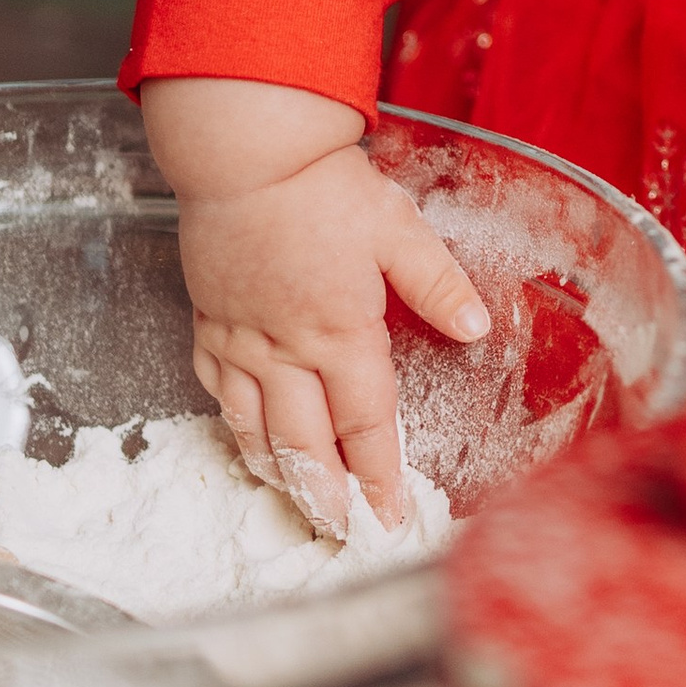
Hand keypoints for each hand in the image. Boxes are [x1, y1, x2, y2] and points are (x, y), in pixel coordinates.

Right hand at [142, 79, 492, 536]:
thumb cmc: (322, 187)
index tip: (388, 517)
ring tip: (294, 501)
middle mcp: (286, 350)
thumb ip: (438, 284)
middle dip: (324, 496)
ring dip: (275, 471)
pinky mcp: (209, 322)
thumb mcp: (398, 230)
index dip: (379, 478)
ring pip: (253, 428)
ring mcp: (241, 339)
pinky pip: (217, 390)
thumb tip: (476, 327)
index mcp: (341, 333)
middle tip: (338, 532)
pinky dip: (234, 424)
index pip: (365, 425)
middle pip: (305, 443)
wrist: (244, 154)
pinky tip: (246, 436)